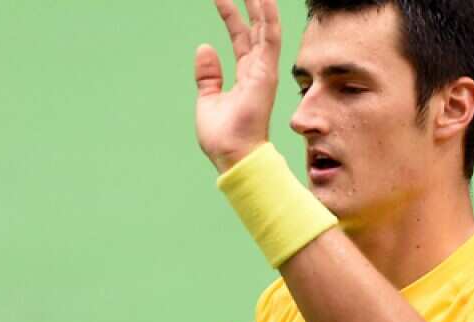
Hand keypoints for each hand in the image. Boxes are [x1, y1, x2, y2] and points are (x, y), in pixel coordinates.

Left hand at [194, 0, 282, 172]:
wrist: (231, 155)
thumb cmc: (222, 136)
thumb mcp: (208, 100)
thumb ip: (208, 75)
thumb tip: (204, 48)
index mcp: (245, 76)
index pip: (240, 38)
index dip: (231, 17)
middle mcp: (258, 70)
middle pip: (254, 29)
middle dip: (248, 4)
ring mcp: (264, 70)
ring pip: (266, 28)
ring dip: (260, 5)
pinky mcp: (266, 73)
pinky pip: (270, 38)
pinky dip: (268, 17)